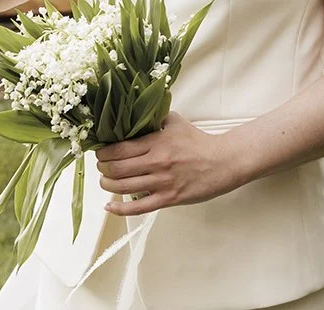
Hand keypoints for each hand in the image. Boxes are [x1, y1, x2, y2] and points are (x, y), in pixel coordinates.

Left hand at [96, 112, 241, 214]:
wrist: (224, 162)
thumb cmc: (198, 141)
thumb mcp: (174, 121)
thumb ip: (153, 118)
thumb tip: (134, 114)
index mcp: (155, 142)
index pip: (118, 149)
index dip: (103, 153)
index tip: (99, 153)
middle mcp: (156, 162)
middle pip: (117, 168)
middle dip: (102, 169)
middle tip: (101, 167)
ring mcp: (162, 182)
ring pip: (124, 187)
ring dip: (108, 185)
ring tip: (105, 182)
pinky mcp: (170, 198)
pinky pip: (140, 207)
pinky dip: (121, 209)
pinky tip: (110, 207)